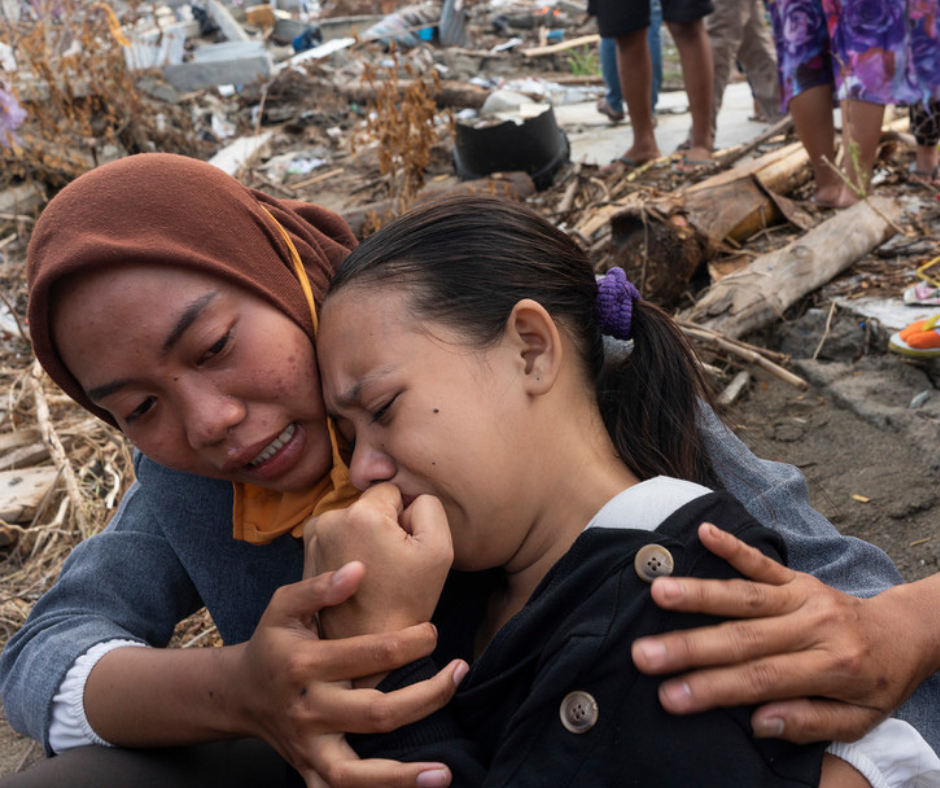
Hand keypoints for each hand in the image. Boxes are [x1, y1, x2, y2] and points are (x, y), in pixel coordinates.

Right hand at [232, 562, 465, 786]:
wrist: (239, 694)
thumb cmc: (272, 642)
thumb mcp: (283, 605)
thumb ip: (320, 586)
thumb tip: (359, 569)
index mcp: (304, 664)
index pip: (371, 654)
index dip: (411, 642)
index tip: (434, 632)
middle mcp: (308, 710)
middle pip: (376, 713)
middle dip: (427, 696)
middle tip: (460, 673)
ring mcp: (308, 748)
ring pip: (356, 774)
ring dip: (403, 777)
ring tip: (445, 772)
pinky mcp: (309, 771)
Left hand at [307, 483, 453, 640]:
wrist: (367, 646)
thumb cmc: (407, 601)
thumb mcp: (439, 548)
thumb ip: (428, 506)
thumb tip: (408, 500)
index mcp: (361, 512)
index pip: (393, 490)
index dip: (406, 519)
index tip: (403, 551)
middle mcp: (330, 518)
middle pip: (372, 506)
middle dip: (384, 528)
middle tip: (390, 567)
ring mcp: (313, 538)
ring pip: (356, 522)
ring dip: (366, 541)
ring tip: (374, 576)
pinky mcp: (307, 554)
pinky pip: (340, 539)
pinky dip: (350, 553)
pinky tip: (358, 581)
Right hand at [630, 522, 931, 743]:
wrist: (904, 634)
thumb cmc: (875, 683)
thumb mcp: (858, 720)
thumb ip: (809, 721)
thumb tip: (759, 722)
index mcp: (831, 668)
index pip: (761, 680)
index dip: (713, 688)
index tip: (669, 696)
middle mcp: (815, 627)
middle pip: (744, 639)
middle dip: (689, 647)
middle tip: (643, 654)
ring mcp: (804, 597)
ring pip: (745, 596)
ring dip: (698, 593)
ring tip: (658, 592)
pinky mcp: (797, 577)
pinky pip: (762, 561)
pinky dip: (732, 546)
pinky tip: (704, 532)